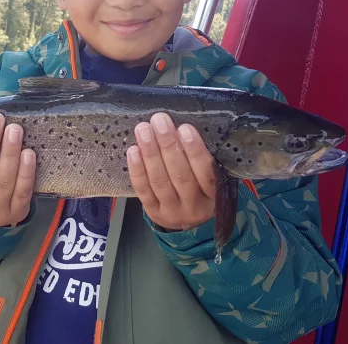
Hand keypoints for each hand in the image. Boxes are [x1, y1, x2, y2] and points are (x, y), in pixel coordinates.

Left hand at [126, 113, 215, 230]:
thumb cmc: (201, 192)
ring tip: (144, 130)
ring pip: (160, 181)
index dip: (195, 150)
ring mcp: (173, 211)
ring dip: (150, 153)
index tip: (185, 128)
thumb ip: (201, 160)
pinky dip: (137, 169)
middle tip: (159, 121)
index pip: (206, 173)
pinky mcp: (154, 212)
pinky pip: (144, 190)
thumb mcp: (210, 181)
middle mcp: (194, 206)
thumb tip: (182, 129)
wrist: (190, 225)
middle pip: (180, 175)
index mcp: (214, 196)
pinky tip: (133, 150)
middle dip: (168, 145)